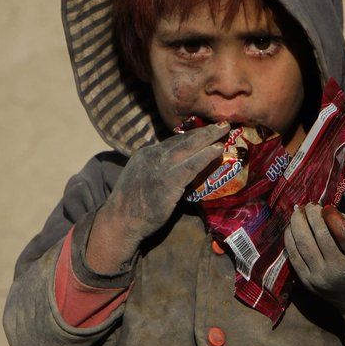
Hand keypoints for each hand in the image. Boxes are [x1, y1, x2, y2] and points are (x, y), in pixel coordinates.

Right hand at [86, 122, 228, 272]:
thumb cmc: (132, 207)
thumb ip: (158, 171)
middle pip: (182, 139)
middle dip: (203, 131)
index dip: (191, 136)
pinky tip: (218, 151)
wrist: (120, 222)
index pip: (172, 141)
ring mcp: (159, 167)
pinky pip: (191, 165)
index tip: (206, 132)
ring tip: (224, 131)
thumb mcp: (141, 179)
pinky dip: (206, 156)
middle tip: (222, 123)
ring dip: (208, 138)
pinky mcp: (167, 181)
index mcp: (145, 154)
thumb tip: (180, 170)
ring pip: (188, 147)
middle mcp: (152, 155)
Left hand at [284, 203, 344, 313]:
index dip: (333, 217)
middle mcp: (339, 271)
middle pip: (320, 237)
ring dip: (297, 224)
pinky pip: (293, 256)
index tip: (327, 207)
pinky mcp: (307, 282)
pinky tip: (292, 227)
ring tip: (298, 212)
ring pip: (303, 245)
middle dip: (312, 216)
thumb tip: (326, 210)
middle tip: (309, 205)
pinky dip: (290, 238)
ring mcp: (320, 278)